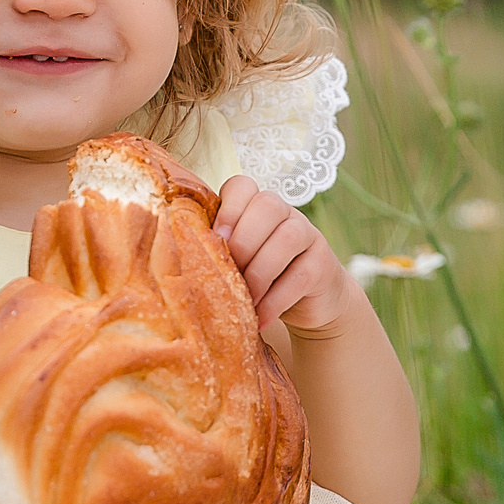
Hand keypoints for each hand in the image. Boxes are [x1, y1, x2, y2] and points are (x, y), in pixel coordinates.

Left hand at [213, 176, 351, 331]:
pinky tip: (259, 318)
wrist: (310, 302)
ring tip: (245, 301)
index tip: (215, 239)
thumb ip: (220, 251)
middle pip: (266, 206)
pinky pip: (300, 276)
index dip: (227, 209)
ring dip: (259, 273)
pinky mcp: (323, 265)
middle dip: (242, 241)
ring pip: (286, 238)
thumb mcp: (239, 260)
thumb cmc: (261, 277)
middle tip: (227, 273)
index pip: (242, 186)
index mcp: (256, 205)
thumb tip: (181, 260)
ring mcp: (308, 235)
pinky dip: (275, 301)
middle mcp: (285, 213)